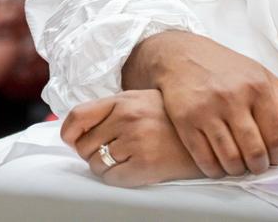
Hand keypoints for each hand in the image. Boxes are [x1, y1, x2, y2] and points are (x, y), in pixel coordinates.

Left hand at [60, 90, 204, 186]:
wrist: (207, 136)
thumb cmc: (173, 120)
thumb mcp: (142, 100)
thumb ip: (112, 109)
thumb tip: (77, 128)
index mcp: (124, 100)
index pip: (78, 116)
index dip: (69, 132)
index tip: (73, 139)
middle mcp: (127, 118)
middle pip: (83, 144)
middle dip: (92, 152)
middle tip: (112, 151)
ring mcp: (136, 141)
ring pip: (96, 163)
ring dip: (105, 166)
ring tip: (126, 159)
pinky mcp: (145, 164)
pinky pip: (111, 178)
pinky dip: (116, 177)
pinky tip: (132, 169)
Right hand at [122, 31, 277, 178]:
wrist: (182, 56)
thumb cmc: (227, 70)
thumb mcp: (263, 78)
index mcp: (257, 86)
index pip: (276, 136)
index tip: (274, 158)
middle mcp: (233, 97)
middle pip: (254, 151)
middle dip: (259, 166)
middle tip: (257, 166)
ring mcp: (207, 109)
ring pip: (230, 159)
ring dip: (238, 170)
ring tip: (239, 166)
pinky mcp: (185, 120)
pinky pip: (204, 159)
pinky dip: (215, 170)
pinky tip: (219, 165)